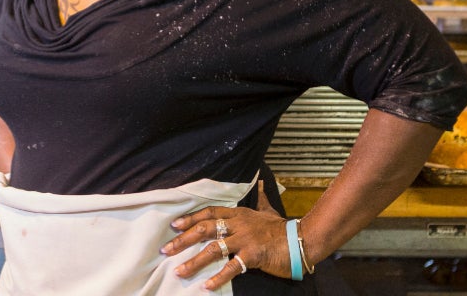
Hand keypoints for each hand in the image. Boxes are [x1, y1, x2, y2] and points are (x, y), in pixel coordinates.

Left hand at [160, 185, 292, 290]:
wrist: (300, 240)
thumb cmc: (281, 228)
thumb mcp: (267, 210)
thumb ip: (260, 198)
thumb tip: (261, 181)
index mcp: (239, 214)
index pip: (209, 213)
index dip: (191, 218)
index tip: (174, 225)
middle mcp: (238, 224)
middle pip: (205, 229)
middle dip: (184, 239)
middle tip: (166, 249)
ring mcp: (245, 240)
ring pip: (214, 249)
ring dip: (194, 261)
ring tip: (179, 271)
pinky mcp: (253, 255)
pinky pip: (232, 267)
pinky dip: (218, 277)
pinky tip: (207, 285)